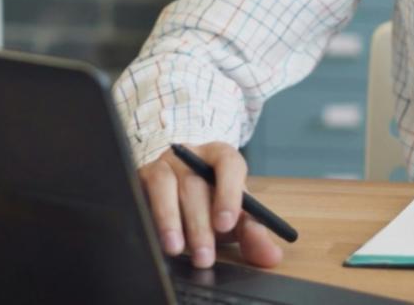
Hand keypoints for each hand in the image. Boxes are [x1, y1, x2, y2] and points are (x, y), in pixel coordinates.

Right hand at [137, 141, 282, 268]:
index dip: (228, 193)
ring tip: (176, 249)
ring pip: (165, 187)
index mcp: (221, 156)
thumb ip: (253, 233)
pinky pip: (142, 196)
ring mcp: (164, 164)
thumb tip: (272, 257)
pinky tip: (154, 239)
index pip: (228, 164)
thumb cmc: (212, 201)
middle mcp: (191, 155)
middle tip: (204, 256)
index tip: (226, 224)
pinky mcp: (141, 177)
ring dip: (170, 221)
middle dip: (199, 224)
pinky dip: (149, 218)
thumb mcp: (235, 216)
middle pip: (195, 184)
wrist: (180, 192)